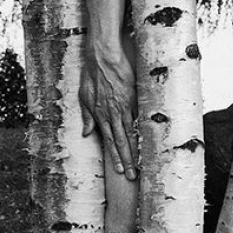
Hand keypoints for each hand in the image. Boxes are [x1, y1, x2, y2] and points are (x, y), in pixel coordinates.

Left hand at [79, 46, 138, 178]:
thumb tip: (87, 133)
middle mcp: (114, 114)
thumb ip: (87, 116)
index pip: (110, 141)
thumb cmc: (92, 74)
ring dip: (136, 150)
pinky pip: (140, 117)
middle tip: (133, 176)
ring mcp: (125, 106)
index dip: (115, 157)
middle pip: (122, 142)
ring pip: (132, 133)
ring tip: (141, 164)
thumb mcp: (84, 96)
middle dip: (128, 160)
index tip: (120, 171)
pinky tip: (149, 141)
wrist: (103, 56)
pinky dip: (144, 130)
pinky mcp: (134, 97)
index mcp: (101, 115)